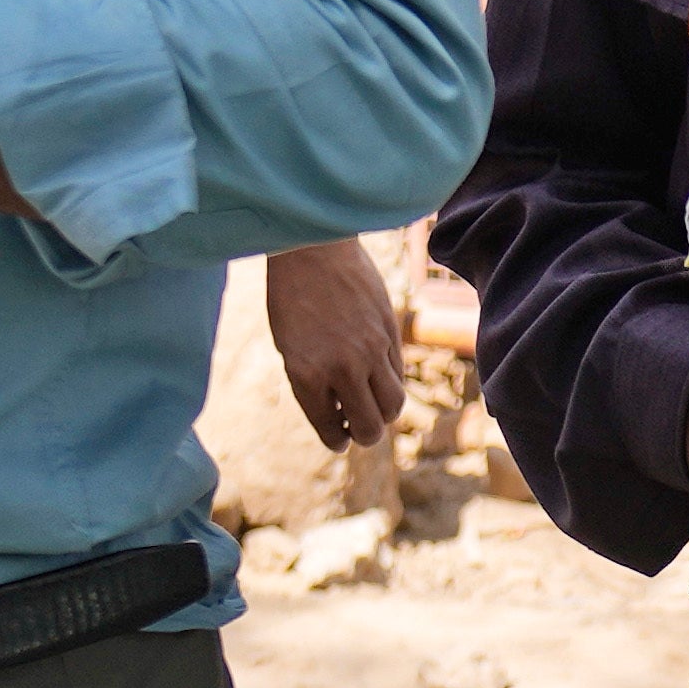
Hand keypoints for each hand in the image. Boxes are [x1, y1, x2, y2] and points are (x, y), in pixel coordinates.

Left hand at [263, 237, 410, 454]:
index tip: (339, 439)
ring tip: (370, 403)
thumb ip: (314, 384)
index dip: (336, 440)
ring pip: (394, 405)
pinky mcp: (391, 331)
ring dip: (383, 413)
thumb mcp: (290, 346)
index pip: (331, 429)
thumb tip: (342, 416)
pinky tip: (374, 373)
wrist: (314, 247)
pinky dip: (388, 382)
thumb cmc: (292, 296)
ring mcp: (371, 349)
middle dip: (364, 435)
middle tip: (357, 427)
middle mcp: (343, 367)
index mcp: (307, 374)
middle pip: (372, 427)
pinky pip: (398, 373)